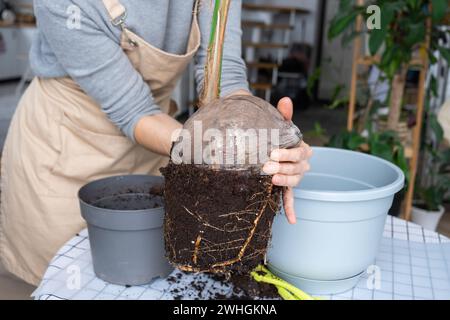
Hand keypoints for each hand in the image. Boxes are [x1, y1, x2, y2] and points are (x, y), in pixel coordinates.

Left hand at [263, 97, 311, 224]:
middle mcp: (300, 162)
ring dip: (286, 182)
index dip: (288, 154)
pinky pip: (290, 198)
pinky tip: (291, 220)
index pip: (301, 152)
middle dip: (284, 168)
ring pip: (295, 180)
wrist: (261, 140)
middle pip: (299, 167)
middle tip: (267, 167)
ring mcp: (293, 175)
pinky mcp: (285, 186)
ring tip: (272, 181)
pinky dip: (290, 209)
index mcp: (300, 147)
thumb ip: (283, 114)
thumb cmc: (271, 131)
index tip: (273, 153)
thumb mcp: (276, 122)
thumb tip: (286, 100)